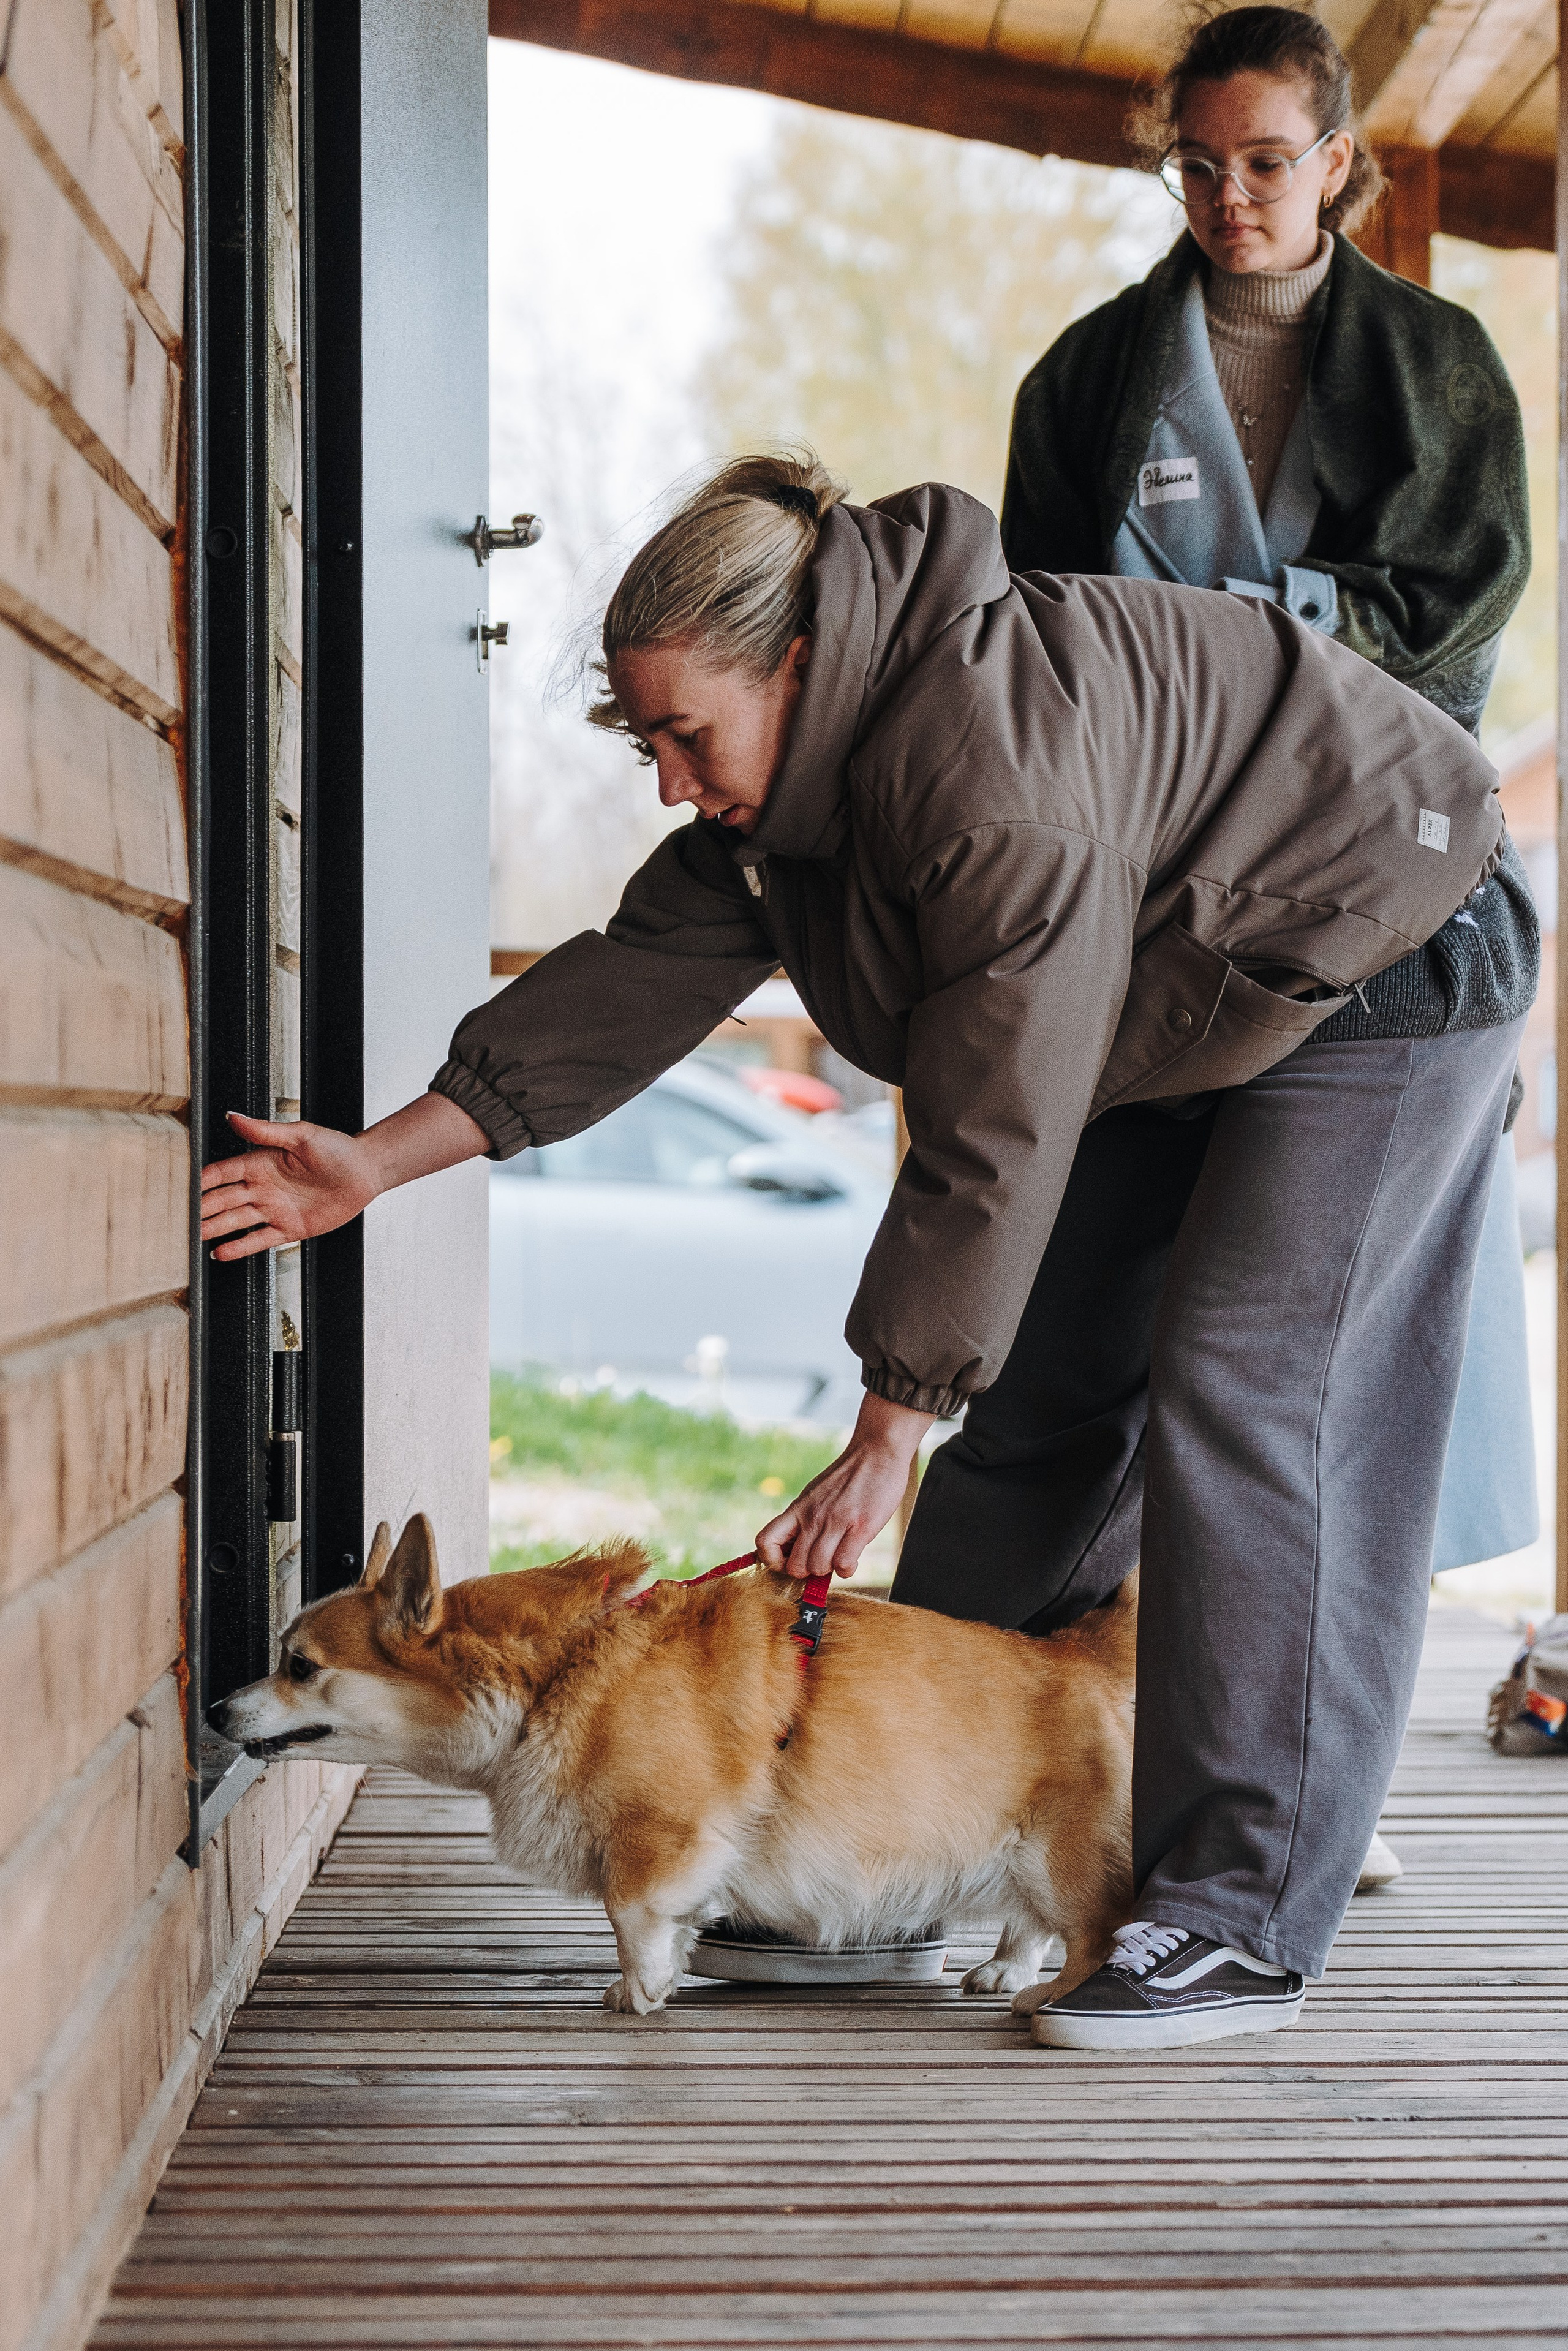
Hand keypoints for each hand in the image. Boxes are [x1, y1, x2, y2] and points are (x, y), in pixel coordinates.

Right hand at [199, 1093, 489, 1260]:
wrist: (365, 1173)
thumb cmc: (338, 1149)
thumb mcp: (301, 1135)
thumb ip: (265, 1131)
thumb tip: (233, 1115)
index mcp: (261, 1163)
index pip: (223, 1173)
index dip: (203, 1181)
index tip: (181, 1187)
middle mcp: (263, 1187)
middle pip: (224, 1200)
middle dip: (201, 1209)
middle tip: (177, 1218)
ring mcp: (274, 1209)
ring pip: (236, 1221)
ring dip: (214, 1229)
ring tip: (192, 1237)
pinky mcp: (289, 1228)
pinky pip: (259, 1239)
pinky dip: (239, 1247)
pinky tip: (220, 1252)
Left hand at [757, 1391, 932, 1582]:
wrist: (877, 1451)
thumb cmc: (849, 1477)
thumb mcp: (816, 1494)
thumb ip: (806, 1519)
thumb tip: (799, 1549)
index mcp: (798, 1508)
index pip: (765, 1542)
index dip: (773, 1560)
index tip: (790, 1561)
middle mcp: (812, 1516)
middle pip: (795, 1565)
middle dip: (808, 1571)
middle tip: (822, 1561)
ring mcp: (835, 1522)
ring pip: (818, 1567)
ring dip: (830, 1569)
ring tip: (840, 1557)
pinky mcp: (860, 1527)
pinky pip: (844, 1564)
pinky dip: (847, 1569)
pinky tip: (853, 1558)